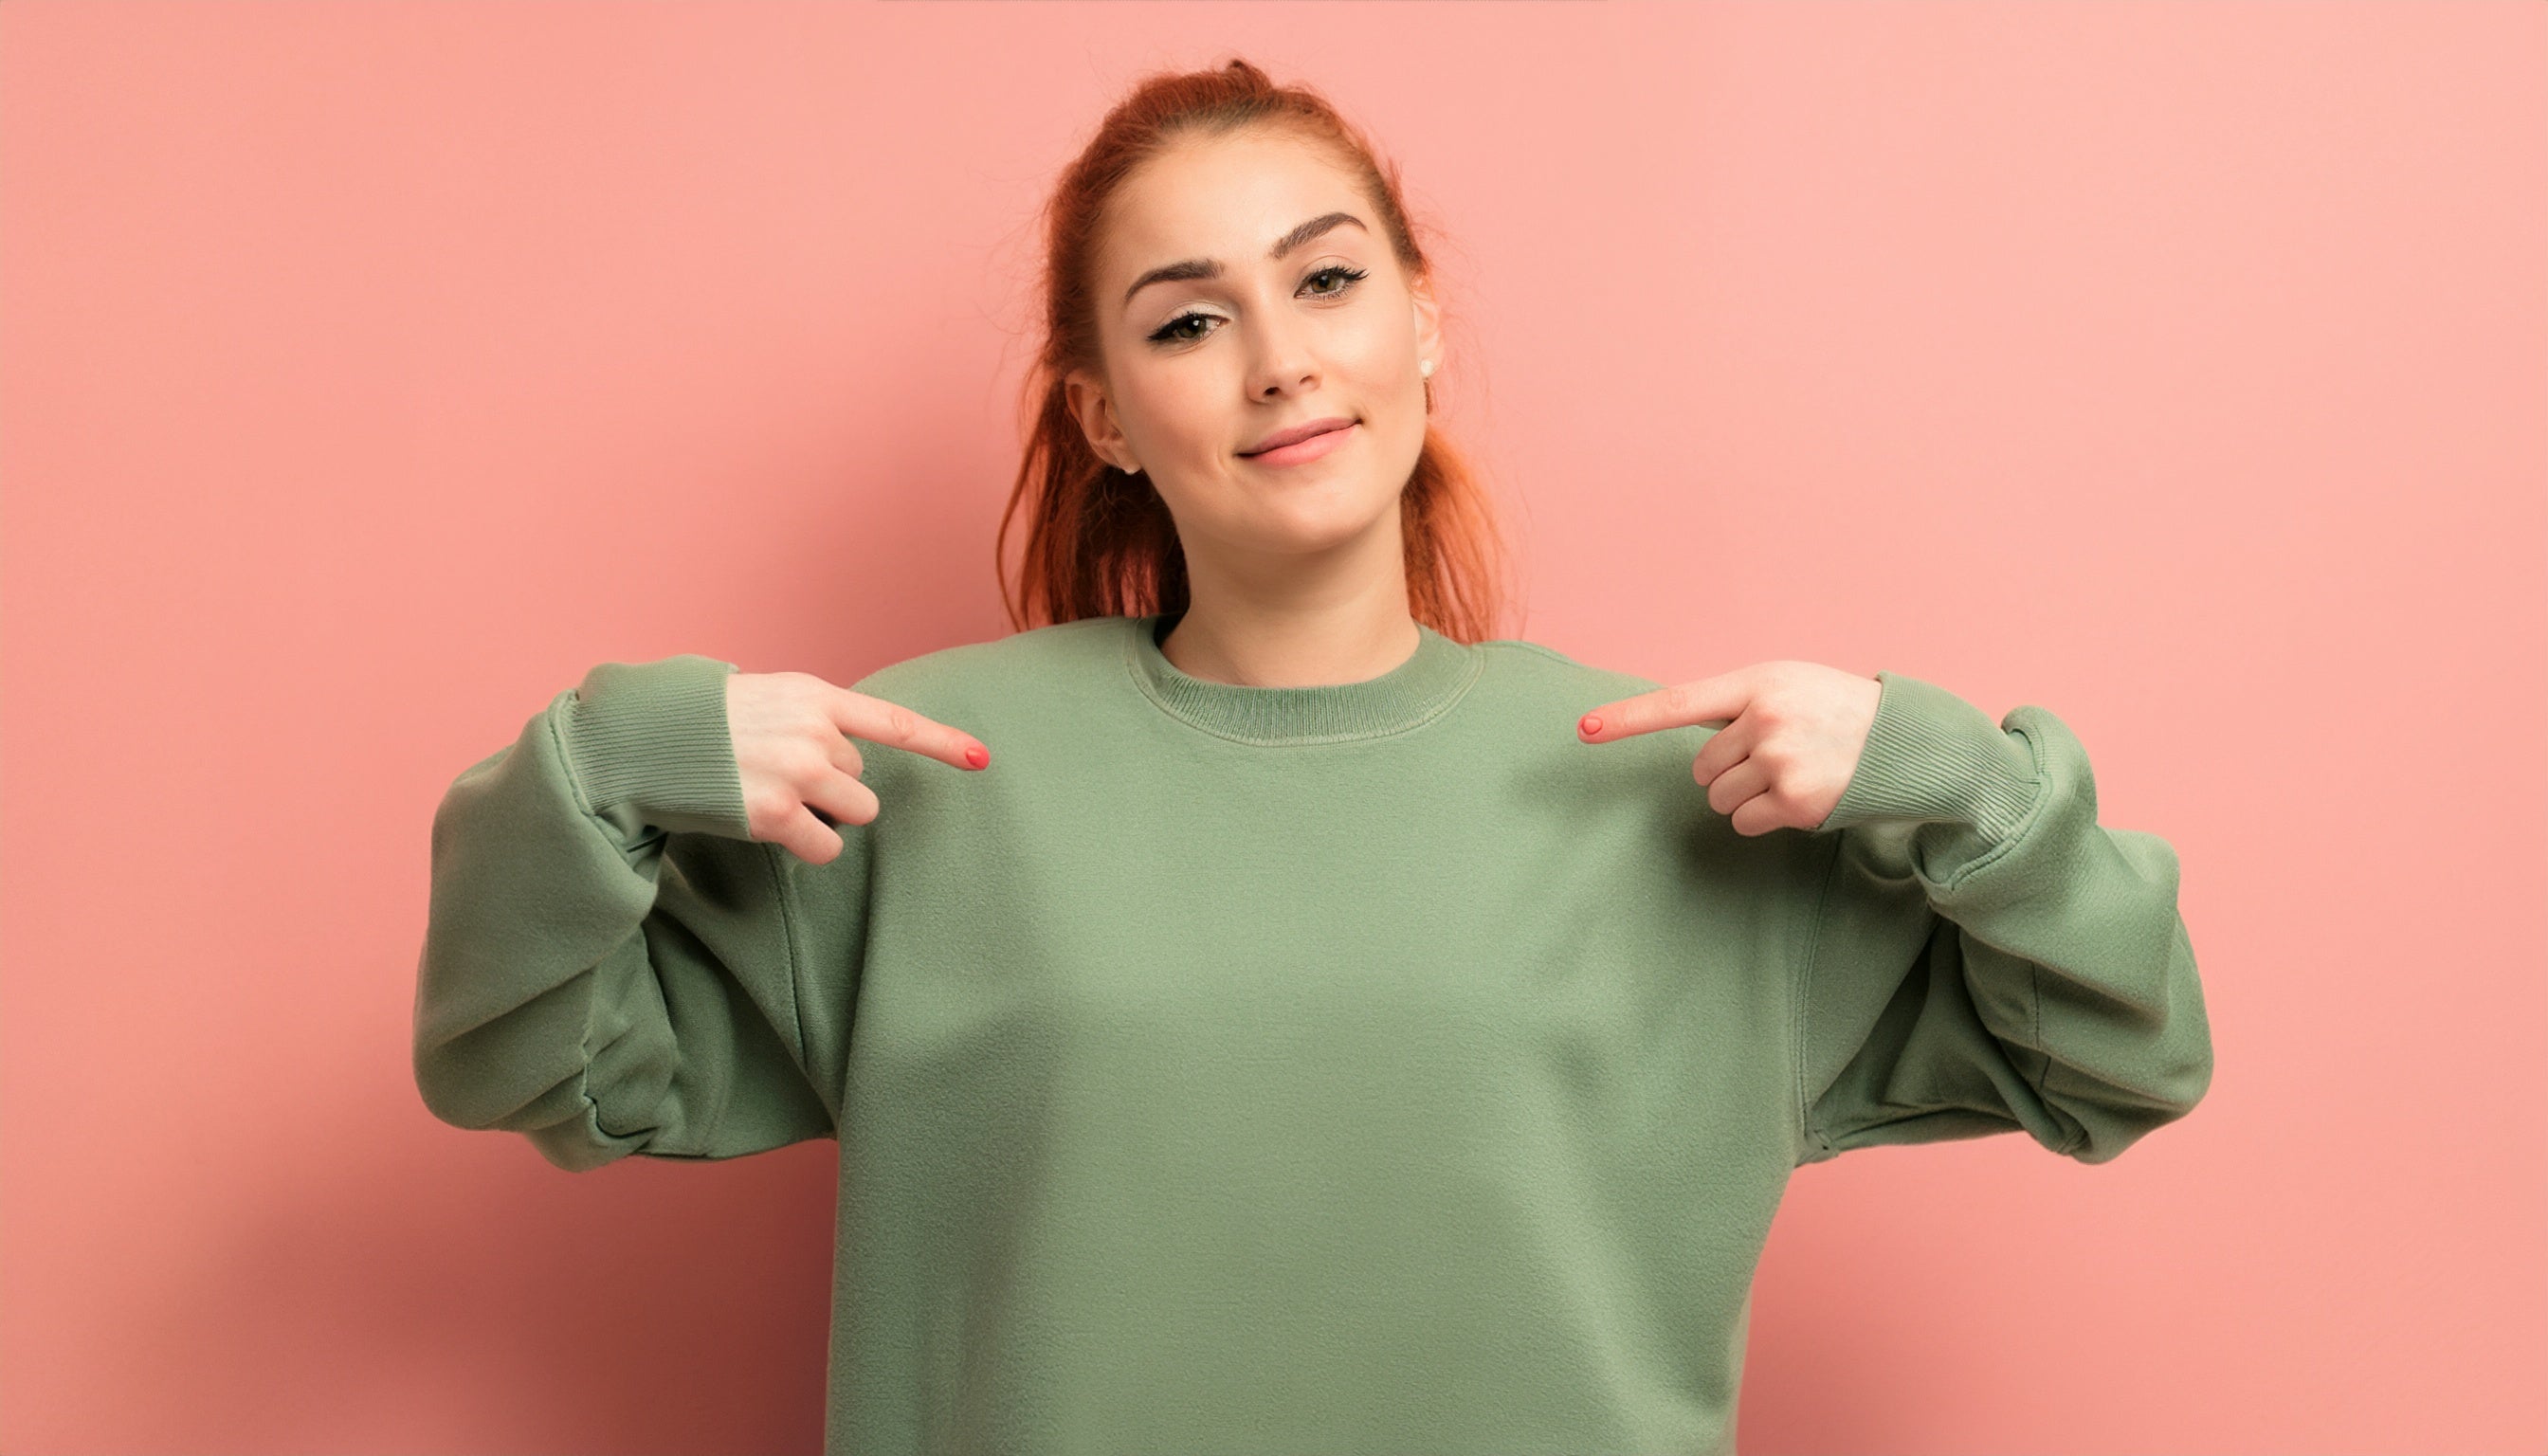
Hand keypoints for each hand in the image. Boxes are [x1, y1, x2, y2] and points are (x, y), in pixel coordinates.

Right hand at [726, 670, 989, 864]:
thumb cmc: (701, 723)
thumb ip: (812, 719)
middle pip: (861, 777)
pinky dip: (808, 845)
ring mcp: (797, 774)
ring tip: (771, 794)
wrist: (643, 740)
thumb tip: (850, 762)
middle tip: (775, 772)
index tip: (982, 758)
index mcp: (813, 696)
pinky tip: (769, 825)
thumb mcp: (765, 698)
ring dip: (824, 813)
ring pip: (853, 811)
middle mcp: (814, 732)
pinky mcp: (777, 815)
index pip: (891, 721)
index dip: (941, 742)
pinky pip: (826, 847)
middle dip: (829, 782)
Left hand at [1575, 660, 1881, 836]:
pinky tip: (1801, 795)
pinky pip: (1746, 822)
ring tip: (1793, 773)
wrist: (1904, 740)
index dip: (1626, 718)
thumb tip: (1687, 735)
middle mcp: (1764, 719)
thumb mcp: (1786, 684)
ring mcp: (1779, 761)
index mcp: (1755, 684)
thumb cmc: (1834, 710)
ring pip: (1720, 798)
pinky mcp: (1795, 801)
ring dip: (1746, 796)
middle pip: (1703, 768)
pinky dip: (1764, 818)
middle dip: (1729, 771)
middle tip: (1776, 757)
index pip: (1677, 702)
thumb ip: (1737, 703)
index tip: (1583, 730)